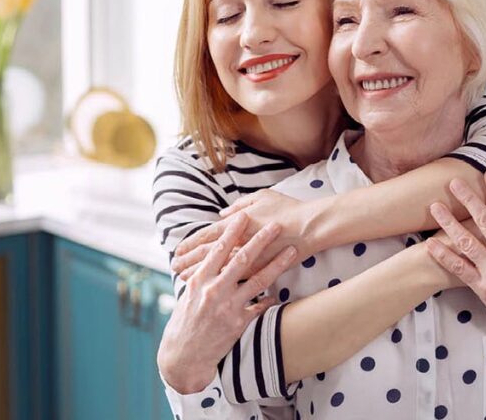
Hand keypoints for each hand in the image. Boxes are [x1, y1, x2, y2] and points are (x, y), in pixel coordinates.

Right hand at [157, 213, 298, 393]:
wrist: (184, 356)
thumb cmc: (183, 323)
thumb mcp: (186, 295)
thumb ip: (199, 276)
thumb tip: (208, 258)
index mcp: (198, 280)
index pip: (217, 250)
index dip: (232, 232)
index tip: (243, 216)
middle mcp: (214, 290)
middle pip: (241, 259)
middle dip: (260, 240)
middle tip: (276, 225)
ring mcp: (228, 307)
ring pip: (258, 280)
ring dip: (278, 264)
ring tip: (293, 251)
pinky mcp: (238, 323)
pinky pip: (260, 307)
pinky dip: (270, 298)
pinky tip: (280, 292)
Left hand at [171, 189, 308, 276]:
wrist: (312, 226)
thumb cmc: (288, 208)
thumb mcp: (262, 197)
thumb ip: (241, 205)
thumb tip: (223, 214)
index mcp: (237, 223)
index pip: (208, 236)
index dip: (191, 243)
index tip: (178, 249)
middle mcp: (238, 242)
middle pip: (207, 254)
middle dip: (189, 260)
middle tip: (174, 265)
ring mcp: (248, 258)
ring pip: (218, 268)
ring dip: (199, 272)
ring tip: (183, 277)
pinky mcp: (259, 270)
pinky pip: (236, 279)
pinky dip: (221, 282)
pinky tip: (213, 287)